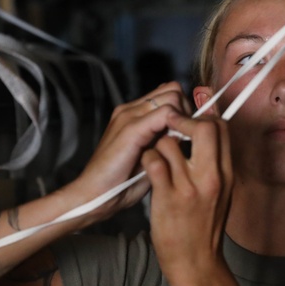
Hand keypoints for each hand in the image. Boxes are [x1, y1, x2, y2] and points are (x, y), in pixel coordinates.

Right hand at [62, 82, 193, 219]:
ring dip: (183, 117)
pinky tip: (177, 144)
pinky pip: (165, 113)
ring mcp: (129, 115)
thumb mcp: (149, 156)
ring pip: (173, 96)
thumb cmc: (122, 182)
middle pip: (174, 89)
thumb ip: (165, 141)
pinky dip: (178, 125)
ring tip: (182, 142)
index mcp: (134, 113)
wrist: (95, 196)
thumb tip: (187, 133)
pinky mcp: (130, 128)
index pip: (169, 94)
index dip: (185, 111)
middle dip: (187, 111)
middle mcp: (130, 109)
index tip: (190, 133)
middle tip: (188, 137)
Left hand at [140, 113, 232, 274]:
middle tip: (170, 127)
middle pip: (204, 126)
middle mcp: (212, 177)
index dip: (204, 115)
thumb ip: (216, 165)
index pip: (222, 128)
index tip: (190, 117)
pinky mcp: (168, 198)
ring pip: (170, 142)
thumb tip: (209, 138)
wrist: (196, 263)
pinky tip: (147, 168)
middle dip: (183, 119)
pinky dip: (147, 159)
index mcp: (226, 173)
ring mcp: (189, 187)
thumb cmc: (204, 228)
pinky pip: (154, 162)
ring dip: (158, 142)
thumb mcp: (221, 193)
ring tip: (156, 154)